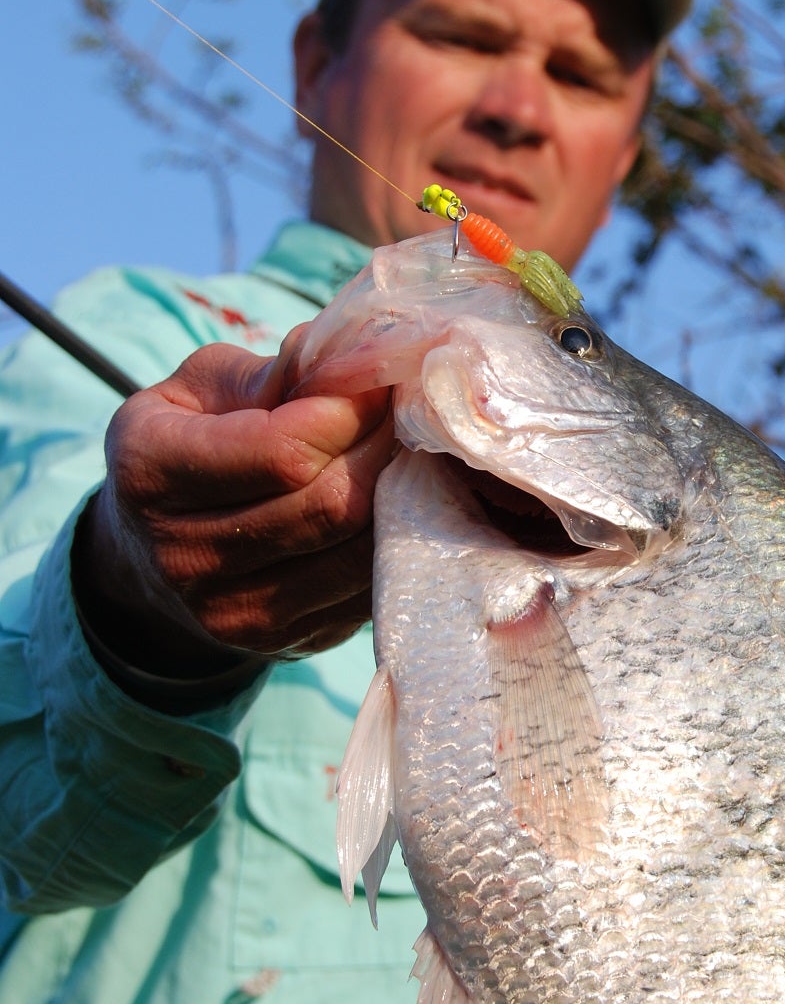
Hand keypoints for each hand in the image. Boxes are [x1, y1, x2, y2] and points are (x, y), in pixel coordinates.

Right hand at [76, 332, 394, 674]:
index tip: (384, 378)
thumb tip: (354, 361)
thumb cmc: (187, 445)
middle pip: (330, 507)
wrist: (150, 558)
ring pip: (358, 554)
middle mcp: (185, 555)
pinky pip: (367, 590)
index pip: (283, 451)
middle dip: (387, 449)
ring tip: (417, 452)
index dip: (351, 411)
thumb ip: (270, 374)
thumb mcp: (198, 389)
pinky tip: (407, 502)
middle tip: (414, 412)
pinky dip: (399, 542)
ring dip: (405, 497)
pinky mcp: (285, 642)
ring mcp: (236, 613)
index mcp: (151, 473)